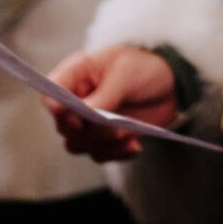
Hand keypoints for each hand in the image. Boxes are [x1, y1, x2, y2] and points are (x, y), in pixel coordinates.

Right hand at [44, 46, 178, 161]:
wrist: (172, 84)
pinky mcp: (103, 138)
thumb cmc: (145, 68)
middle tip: (115, 124)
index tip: (83, 115)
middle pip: (63, 127)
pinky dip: (116, 154)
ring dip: (102, 143)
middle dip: (89, 130)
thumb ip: (103, 97)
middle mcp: (77, 99)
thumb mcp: (125, 75)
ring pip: (77, 145)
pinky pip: (98, 155)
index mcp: (76, 74)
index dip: (61, 111)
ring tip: (126, 132)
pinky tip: (134, 144)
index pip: (49, 97)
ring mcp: (89, 121)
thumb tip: (85, 118)